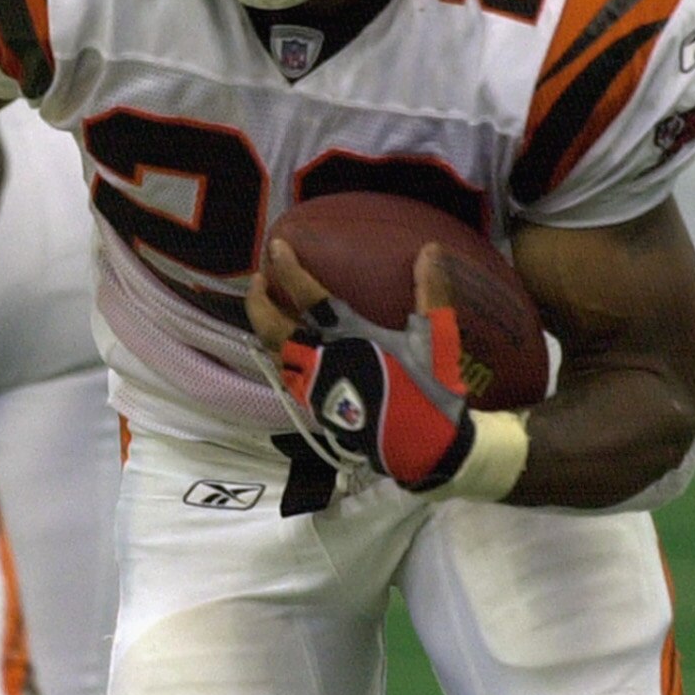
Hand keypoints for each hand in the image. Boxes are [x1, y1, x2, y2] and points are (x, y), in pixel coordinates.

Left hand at [262, 239, 482, 491]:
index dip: (288, 270)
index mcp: (348, 338)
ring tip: (267, 311)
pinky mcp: (317, 408)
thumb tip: (430, 249)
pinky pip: (287, 377)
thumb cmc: (429, 390)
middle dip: (258, 302)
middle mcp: (322, 361)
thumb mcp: (436, 337)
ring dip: (265, 330)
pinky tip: (288, 351)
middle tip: (259, 279)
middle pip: (273, 329)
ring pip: (275, 355)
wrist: (423, 445)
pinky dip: (280, 357)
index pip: (307, 297)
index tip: (275, 248)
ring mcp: (315, 387)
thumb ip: (431, 291)